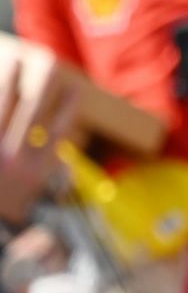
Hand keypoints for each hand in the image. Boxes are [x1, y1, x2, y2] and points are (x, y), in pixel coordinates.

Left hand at [0, 45, 82, 222]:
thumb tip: (62, 177)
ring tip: (10, 63)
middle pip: (28, 111)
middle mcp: (14, 157)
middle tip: (35, 61)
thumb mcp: (32, 221)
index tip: (76, 89)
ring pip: (0, 109)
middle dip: (34, 84)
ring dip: (6, 84)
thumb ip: (46, 202)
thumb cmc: (5, 231)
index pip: (58, 131)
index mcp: (36, 173)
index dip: (68, 108)